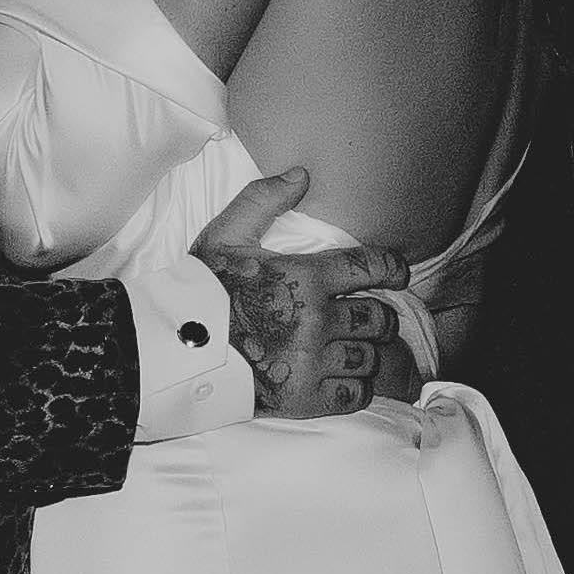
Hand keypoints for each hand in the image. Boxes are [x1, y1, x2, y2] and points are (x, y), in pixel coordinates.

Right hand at [184, 168, 412, 418]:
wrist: (176, 351)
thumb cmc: (201, 292)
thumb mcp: (225, 235)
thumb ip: (263, 200)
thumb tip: (301, 174)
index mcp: (305, 277)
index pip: (370, 268)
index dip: (391, 269)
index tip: (398, 273)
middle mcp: (316, 320)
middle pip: (378, 319)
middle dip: (379, 317)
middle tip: (369, 317)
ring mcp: (312, 362)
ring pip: (369, 357)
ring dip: (367, 352)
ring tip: (356, 348)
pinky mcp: (304, 399)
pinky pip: (354, 394)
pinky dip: (357, 386)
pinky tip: (346, 377)